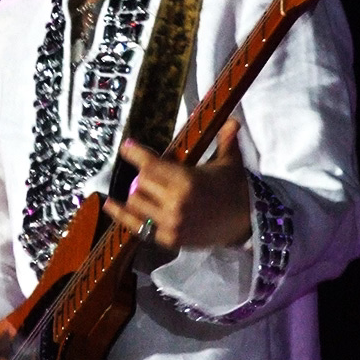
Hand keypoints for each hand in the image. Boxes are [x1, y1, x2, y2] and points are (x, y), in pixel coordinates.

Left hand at [103, 119, 252, 249]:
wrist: (248, 223)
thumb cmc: (236, 189)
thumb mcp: (231, 163)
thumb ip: (226, 140)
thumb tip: (232, 120)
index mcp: (188, 181)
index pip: (151, 165)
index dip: (136, 154)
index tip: (126, 147)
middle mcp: (175, 203)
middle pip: (141, 182)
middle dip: (142, 175)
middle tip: (148, 171)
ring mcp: (171, 223)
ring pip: (136, 203)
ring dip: (136, 193)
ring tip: (139, 188)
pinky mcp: (169, 239)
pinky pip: (138, 227)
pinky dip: (124, 215)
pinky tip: (111, 204)